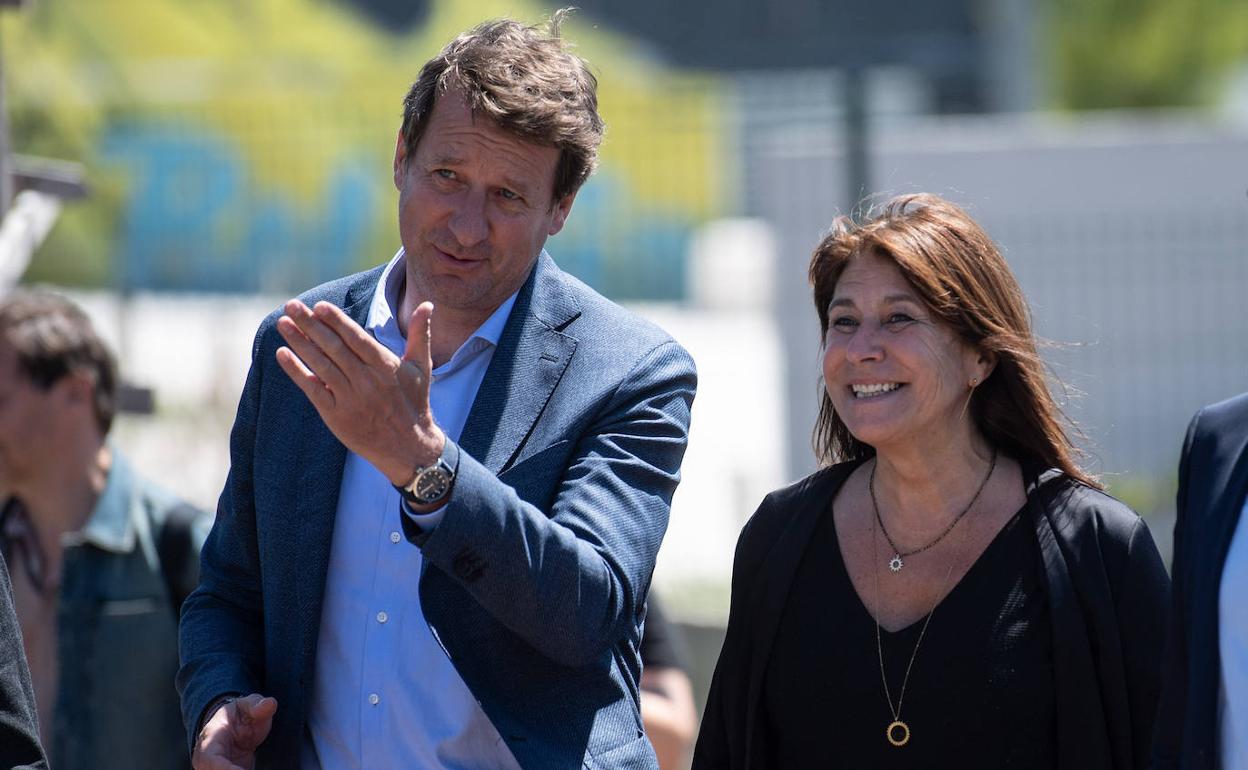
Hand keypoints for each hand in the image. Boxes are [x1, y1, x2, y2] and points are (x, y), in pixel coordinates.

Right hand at [192, 693, 277, 769]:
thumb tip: (270, 703)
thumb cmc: (239, 715)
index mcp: (209, 743)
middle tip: (253, 769)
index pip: (212, 761)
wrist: (232, 727)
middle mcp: (209, 762)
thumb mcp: (248, 705)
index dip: (226, 769)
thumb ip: (257, 705)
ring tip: (259, 769)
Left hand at [275, 299, 442, 485]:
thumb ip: (420, 334)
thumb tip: (427, 304)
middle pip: (334, 348)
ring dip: (299, 343)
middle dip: (310, 325)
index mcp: (386, 367)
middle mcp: (367, 382)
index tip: (319, 306)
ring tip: (282, 323)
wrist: (408, 447)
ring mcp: (350, 399)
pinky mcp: (336, 416)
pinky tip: (282, 354)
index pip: (356, 339)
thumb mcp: (422, 368)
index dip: (337, 322)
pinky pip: (312, 389)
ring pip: (320, 365)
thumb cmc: (415, 402)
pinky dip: (296, 371)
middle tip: (292, 305)